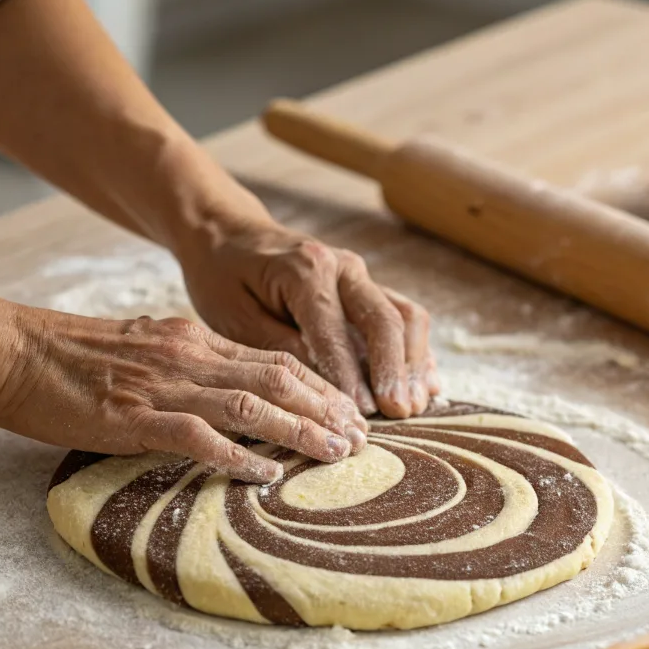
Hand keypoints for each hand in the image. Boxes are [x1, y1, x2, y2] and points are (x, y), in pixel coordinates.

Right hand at [0, 306, 367, 482]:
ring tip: (335, 453)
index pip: (275, 360)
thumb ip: (189, 364)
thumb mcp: (146, 347)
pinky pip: (198, 436)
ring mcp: (165, 385)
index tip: (350, 411)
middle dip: (327, 408)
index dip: (321, 386)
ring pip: (251, 404)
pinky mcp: (134, 416)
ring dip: (300, 430)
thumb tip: (228, 388)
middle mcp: (190, 357)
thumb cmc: (75, 356)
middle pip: (279, 378)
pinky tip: (266, 474)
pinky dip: (237, 455)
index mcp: (195, 340)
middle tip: (361, 437)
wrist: (13, 350)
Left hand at [176, 220, 439, 418]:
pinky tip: (424, 385)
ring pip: (406, 316)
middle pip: (384, 319)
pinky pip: (405, 317)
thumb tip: (321, 386)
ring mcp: (361, 275)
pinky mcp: (369, 287)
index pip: (335, 330)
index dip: (350, 374)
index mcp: (305, 270)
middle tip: (399, 412)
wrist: (230, 235)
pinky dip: (417, 352)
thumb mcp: (233, 317)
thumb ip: (277, 347)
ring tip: (414, 405)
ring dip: (414, 362)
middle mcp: (342, 267)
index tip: (360, 413)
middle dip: (395, 370)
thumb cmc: (224, 278)